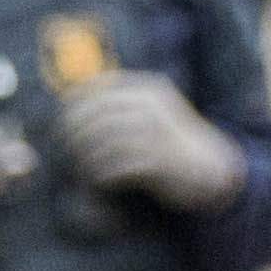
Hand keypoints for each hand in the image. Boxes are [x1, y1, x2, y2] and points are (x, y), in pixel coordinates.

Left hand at [55, 70, 250, 215]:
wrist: (210, 169)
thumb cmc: (171, 142)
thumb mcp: (151, 111)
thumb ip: (121, 105)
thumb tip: (73, 101)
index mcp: (147, 88)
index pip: (95, 89)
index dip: (72, 106)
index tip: (60, 122)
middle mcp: (151, 105)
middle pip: (95, 115)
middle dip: (73, 133)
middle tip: (63, 149)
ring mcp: (156, 132)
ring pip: (103, 141)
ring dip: (85, 158)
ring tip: (79, 169)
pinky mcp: (159, 161)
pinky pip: (117, 166)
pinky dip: (101, 175)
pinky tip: (97, 182)